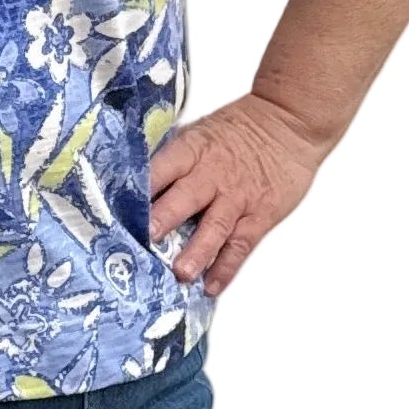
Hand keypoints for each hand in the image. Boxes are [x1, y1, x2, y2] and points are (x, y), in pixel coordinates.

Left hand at [147, 93, 329, 294]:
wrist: (289, 123)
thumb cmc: (238, 129)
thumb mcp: (200, 131)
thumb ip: (173, 157)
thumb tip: (134, 180)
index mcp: (192, 150)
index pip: (162, 168)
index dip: (141, 189)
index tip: (119, 209)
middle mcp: (212, 175)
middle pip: (185, 197)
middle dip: (164, 218)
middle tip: (146, 238)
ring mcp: (237, 198)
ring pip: (214, 227)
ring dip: (197, 251)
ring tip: (182, 273)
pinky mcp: (259, 216)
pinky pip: (240, 245)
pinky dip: (227, 267)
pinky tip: (211, 286)